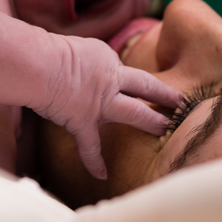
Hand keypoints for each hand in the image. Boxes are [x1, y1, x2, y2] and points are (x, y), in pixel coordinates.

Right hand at [31, 34, 181, 179]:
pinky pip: (91, 147)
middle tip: (182, 102)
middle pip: (145, 86)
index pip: (121, 69)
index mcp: (105, 58)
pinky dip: (94, 161)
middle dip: (164, 95)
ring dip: (153, 122)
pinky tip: (102, 175)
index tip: (129, 80)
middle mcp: (110, 79)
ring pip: (136, 112)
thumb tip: (73, 60)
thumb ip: (81, 56)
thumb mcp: (73, 46)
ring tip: (167, 130)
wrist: (39, 65)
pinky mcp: (84, 121)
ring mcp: (100, 103)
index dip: (123, 75)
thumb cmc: (48, 51)